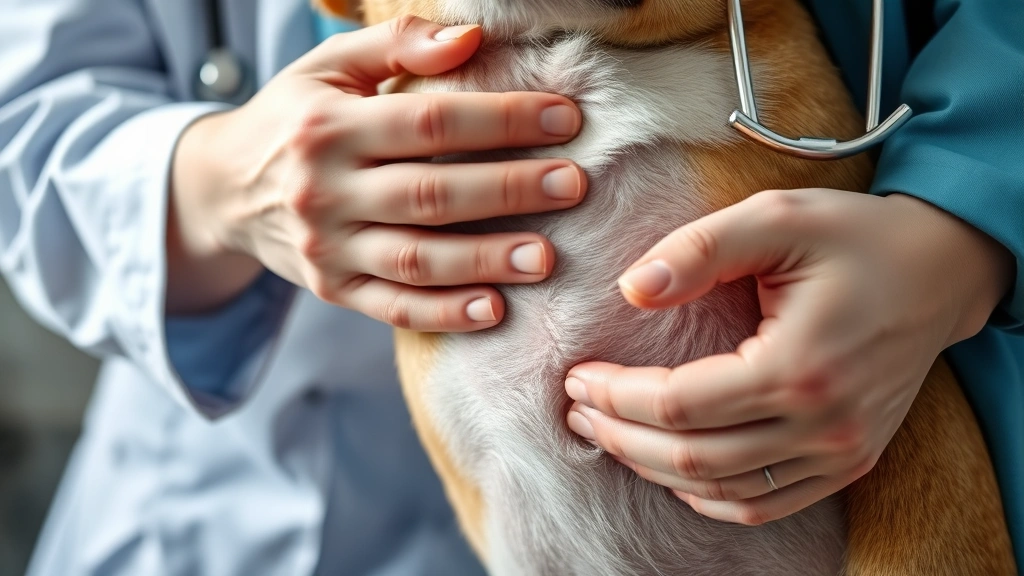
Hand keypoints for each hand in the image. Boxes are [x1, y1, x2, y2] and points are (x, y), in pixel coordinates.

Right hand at [168, 17, 585, 327]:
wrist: (223, 190)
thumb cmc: (293, 118)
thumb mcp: (329, 69)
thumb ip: (397, 47)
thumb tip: (471, 38)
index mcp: (328, 127)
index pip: (428, 122)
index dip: (500, 120)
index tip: (564, 119)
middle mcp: (323, 190)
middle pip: (429, 194)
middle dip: (508, 190)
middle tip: (573, 185)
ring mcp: (326, 248)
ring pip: (415, 259)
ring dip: (484, 260)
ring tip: (545, 257)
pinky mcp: (333, 289)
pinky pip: (392, 308)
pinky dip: (443, 313)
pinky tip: (493, 309)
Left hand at [563, 189, 1012, 524]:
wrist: (942, 270)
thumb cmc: (856, 237)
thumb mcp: (778, 217)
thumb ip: (699, 250)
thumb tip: (631, 290)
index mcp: (800, 365)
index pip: (678, 405)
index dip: (615, 396)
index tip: (577, 375)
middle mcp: (824, 424)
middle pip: (692, 459)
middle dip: (620, 438)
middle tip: (577, 410)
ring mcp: (841, 451)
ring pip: (724, 490)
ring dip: (654, 470)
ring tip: (608, 435)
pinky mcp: (849, 461)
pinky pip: (767, 503)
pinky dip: (712, 497)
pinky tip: (675, 474)